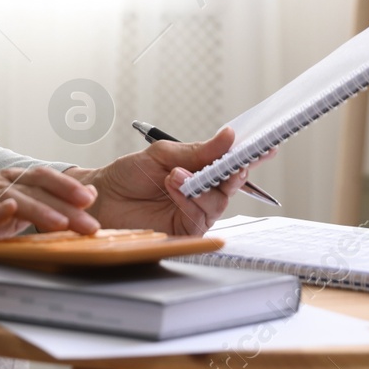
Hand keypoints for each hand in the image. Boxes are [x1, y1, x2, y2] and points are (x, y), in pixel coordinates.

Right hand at [0, 165, 99, 258]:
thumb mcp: (9, 206)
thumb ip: (44, 201)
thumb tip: (87, 197)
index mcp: (9, 182)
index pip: (44, 179)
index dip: (68, 187)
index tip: (94, 200)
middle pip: (36, 192)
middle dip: (66, 207)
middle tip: (92, 226)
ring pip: (12, 202)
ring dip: (38, 211)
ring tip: (61, 223)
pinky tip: (7, 211)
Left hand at [63, 127, 269, 236]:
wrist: (101, 197)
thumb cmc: (128, 175)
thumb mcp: (162, 154)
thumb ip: (197, 151)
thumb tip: (228, 136)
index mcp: (200, 169)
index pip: (231, 163)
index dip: (251, 156)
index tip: (267, 146)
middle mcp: (202, 192)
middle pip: (231, 185)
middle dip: (232, 172)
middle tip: (229, 162)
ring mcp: (195, 212)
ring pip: (218, 202)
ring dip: (201, 186)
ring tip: (176, 174)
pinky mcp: (185, 231)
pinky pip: (200, 218)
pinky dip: (190, 201)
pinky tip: (174, 187)